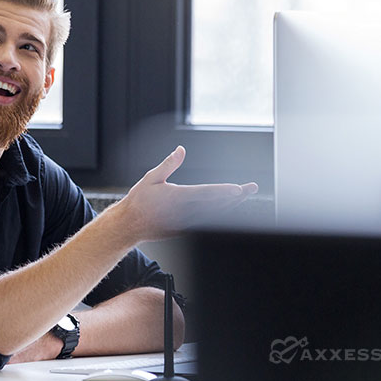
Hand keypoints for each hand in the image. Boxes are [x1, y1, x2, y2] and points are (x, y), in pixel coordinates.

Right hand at [115, 146, 256, 240]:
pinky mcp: (186, 230)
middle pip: (216, 205)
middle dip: (236, 197)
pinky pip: (207, 223)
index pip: (205, 193)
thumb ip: (168, 164)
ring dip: (231, 206)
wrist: (129, 225)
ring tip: (244, 196)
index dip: (223, 191)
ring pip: (214, 215)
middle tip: (251, 188)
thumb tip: (181, 150)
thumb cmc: (139, 200)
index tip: (238, 189)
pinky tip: (229, 209)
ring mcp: (186, 223)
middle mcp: (184, 211)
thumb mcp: (151, 178)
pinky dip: (220, 216)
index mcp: (176, 197)